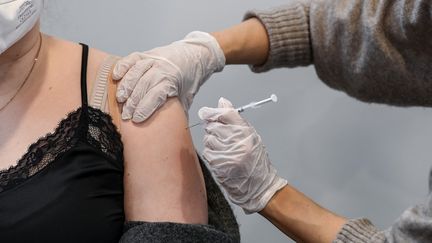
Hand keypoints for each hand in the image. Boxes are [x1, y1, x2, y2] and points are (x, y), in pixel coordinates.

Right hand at [113, 31, 224, 121]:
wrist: (195, 55)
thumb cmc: (189, 79)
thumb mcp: (187, 96)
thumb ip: (179, 111)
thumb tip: (174, 131)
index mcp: (173, 80)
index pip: (156, 95)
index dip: (145, 108)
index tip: (136, 119)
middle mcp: (162, 68)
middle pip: (143, 85)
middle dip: (132, 102)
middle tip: (125, 115)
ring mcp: (153, 59)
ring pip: (135, 72)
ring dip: (125, 86)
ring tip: (120, 100)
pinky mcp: (146, 53)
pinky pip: (131, 59)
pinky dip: (122, 67)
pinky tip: (116, 77)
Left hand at [199, 98, 286, 213]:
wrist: (258, 186)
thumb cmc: (256, 161)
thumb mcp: (251, 136)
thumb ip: (235, 119)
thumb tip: (221, 102)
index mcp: (247, 133)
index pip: (226, 114)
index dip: (213, 112)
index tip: (206, 112)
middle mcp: (238, 142)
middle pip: (214, 125)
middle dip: (212, 128)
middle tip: (219, 134)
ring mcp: (228, 154)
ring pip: (208, 138)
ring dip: (212, 142)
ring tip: (223, 148)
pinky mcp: (219, 165)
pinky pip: (207, 152)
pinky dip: (211, 153)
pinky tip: (221, 157)